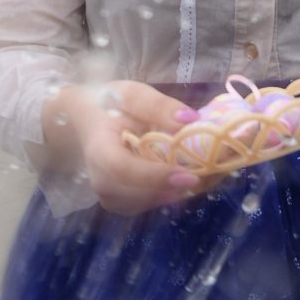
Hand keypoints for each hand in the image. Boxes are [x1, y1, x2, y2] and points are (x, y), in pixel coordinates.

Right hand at [43, 80, 210, 215]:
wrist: (85, 120)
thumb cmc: (107, 104)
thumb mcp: (130, 94)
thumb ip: (158, 105)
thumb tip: (191, 118)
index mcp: (100, 150)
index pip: (124, 170)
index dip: (156, 176)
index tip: (190, 176)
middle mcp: (101, 181)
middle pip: (139, 194)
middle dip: (178, 187)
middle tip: (214, 173)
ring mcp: (111, 196)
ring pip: (149, 203)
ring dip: (180, 192)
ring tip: (207, 174)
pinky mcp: (122, 203)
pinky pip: (150, 204)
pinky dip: (173, 193)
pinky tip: (189, 177)